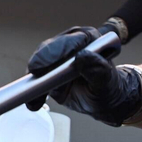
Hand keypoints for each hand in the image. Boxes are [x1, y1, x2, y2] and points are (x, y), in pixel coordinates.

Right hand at [25, 26, 141, 124]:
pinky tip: (34, 102)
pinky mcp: (47, 71)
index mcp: (87, 39)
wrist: (101, 98)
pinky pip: (36, 79)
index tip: (49, 61)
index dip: (58, 51)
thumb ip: (97, 68)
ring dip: (34, 79)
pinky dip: (33, 91)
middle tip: (36, 74)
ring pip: (39, 63)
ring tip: (34, 96)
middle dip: (41, 62)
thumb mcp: (106, 80)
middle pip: (49, 49)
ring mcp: (56, 57)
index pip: (70, 41)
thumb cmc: (107, 86)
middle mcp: (69, 44)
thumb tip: (82, 57)